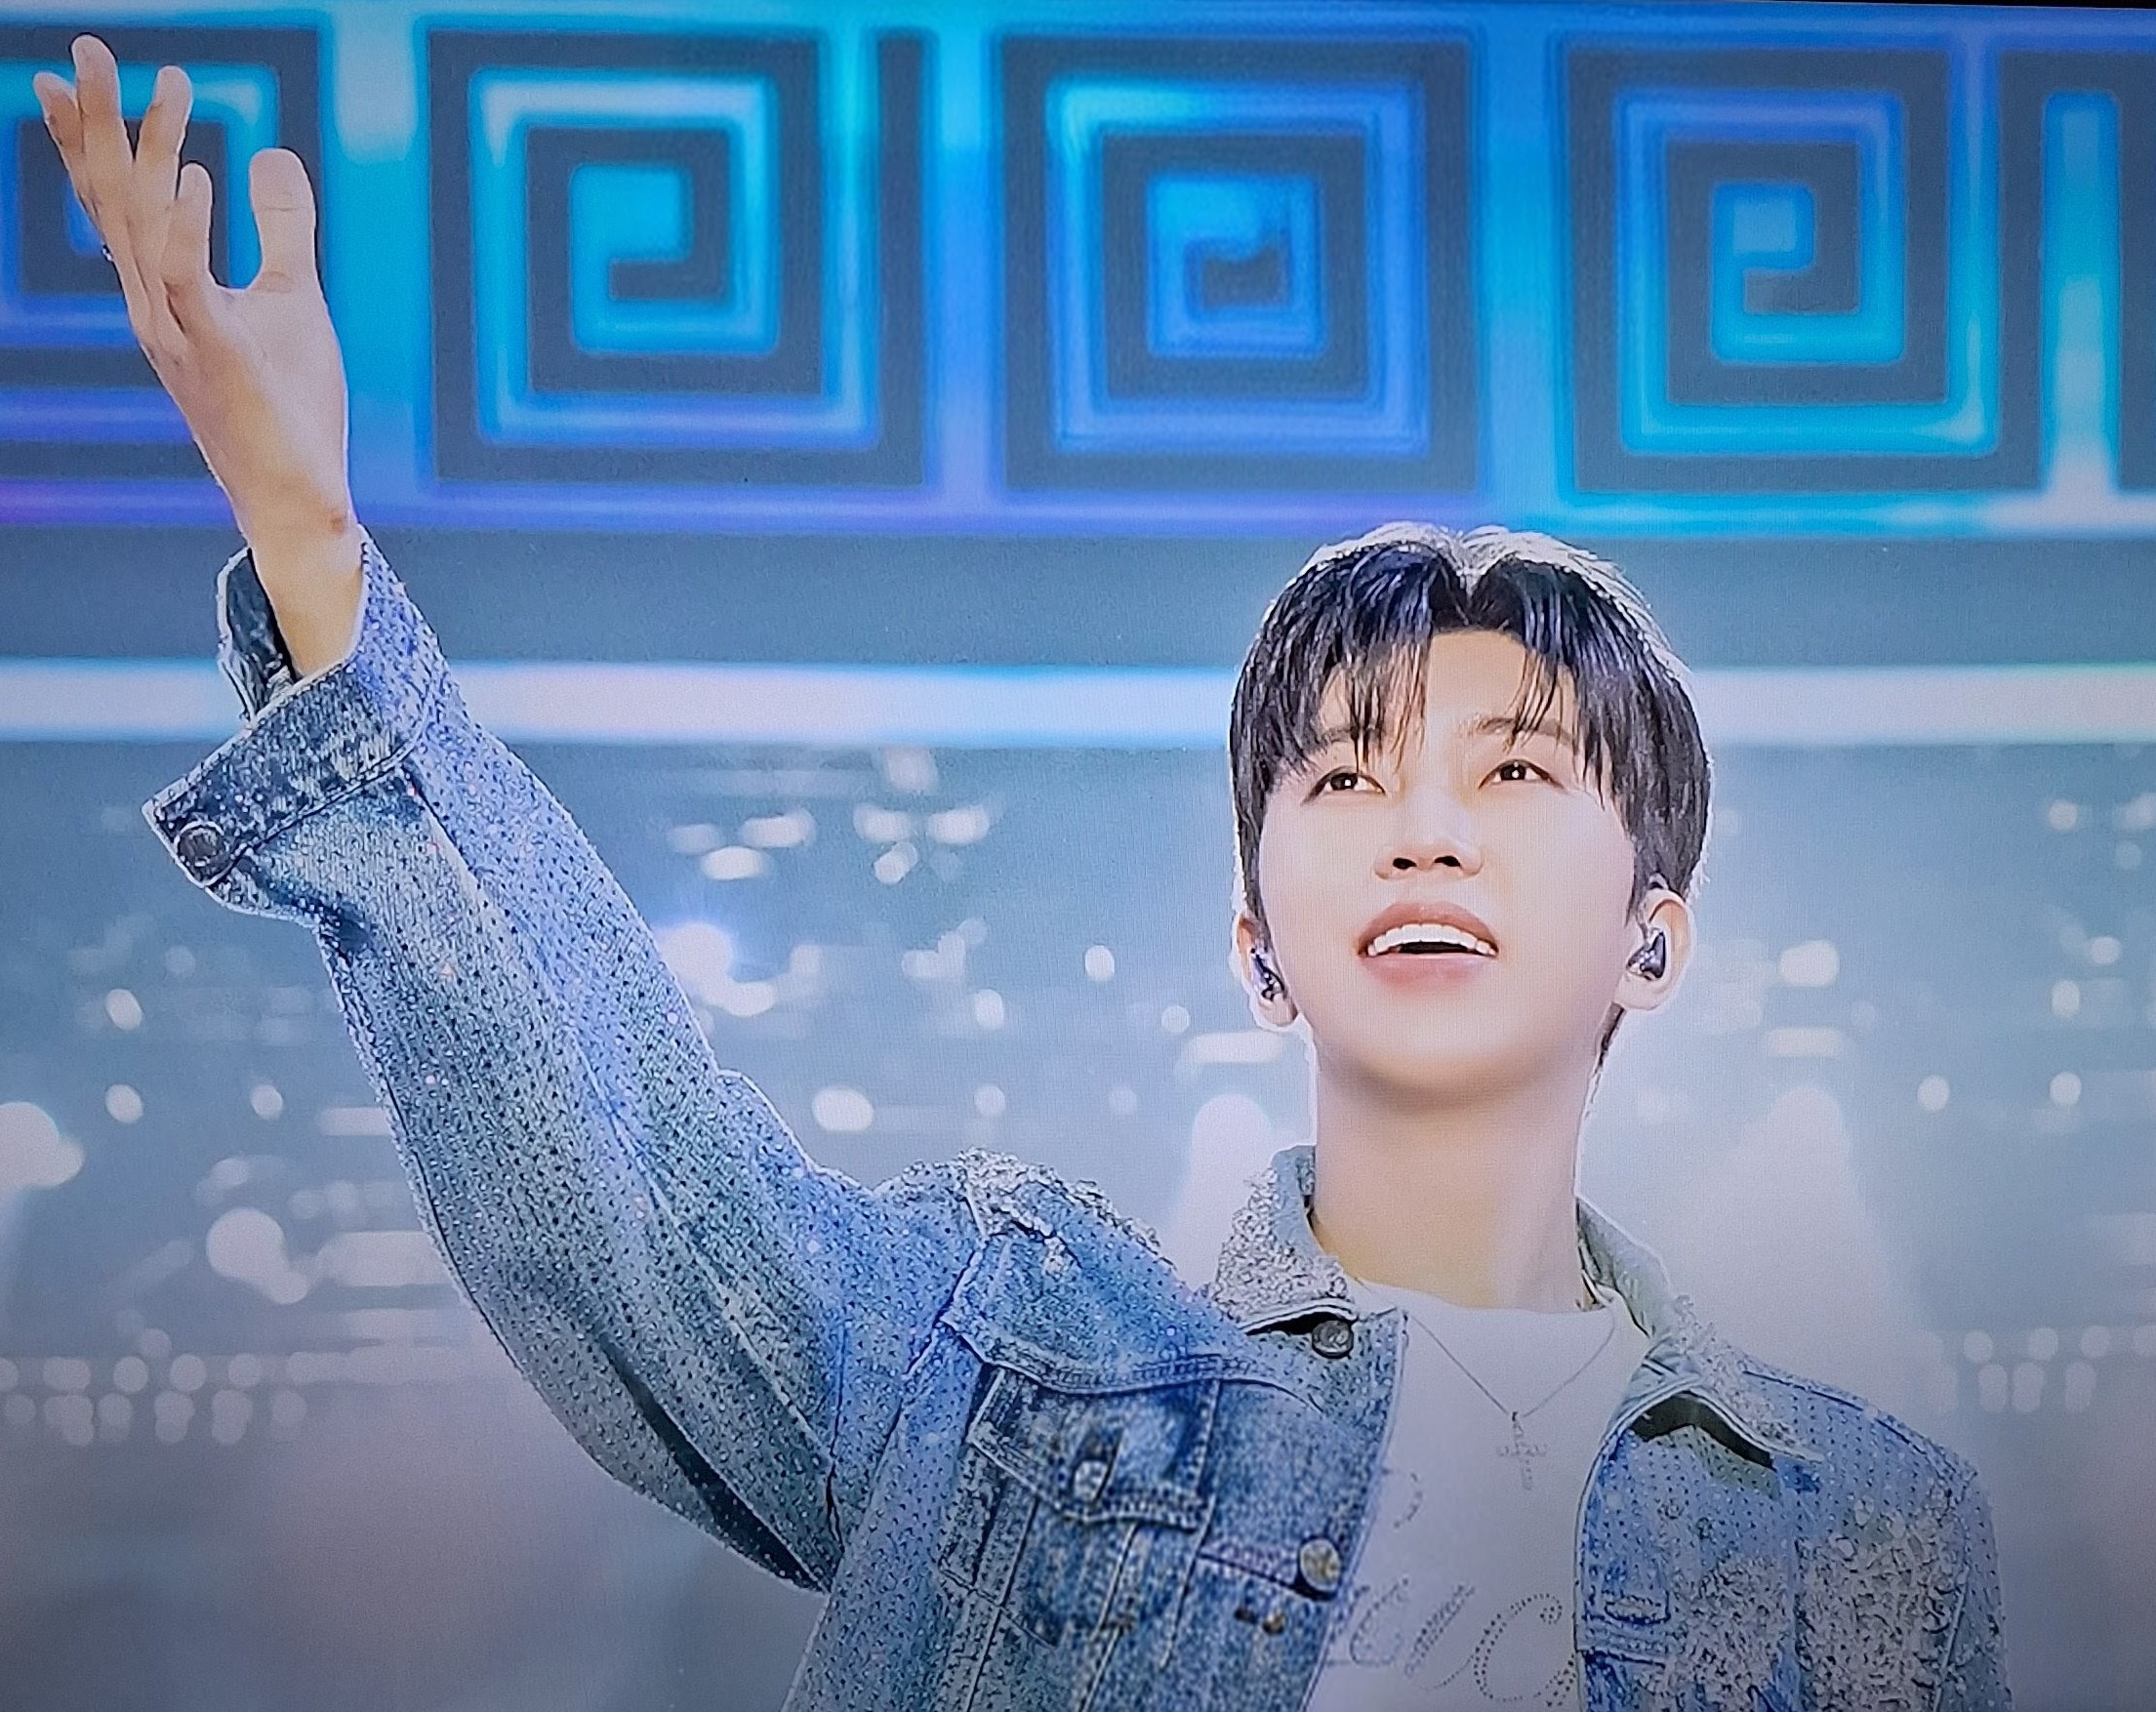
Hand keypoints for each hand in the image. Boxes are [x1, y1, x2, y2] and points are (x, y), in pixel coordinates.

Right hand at [36, 33, 363, 671]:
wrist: (296, 495)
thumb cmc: (290, 406)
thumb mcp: (294, 298)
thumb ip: (283, 227)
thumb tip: (273, 153)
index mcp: (164, 293)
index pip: (118, 203)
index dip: (93, 138)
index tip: (75, 77)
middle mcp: (154, 307)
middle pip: (114, 201)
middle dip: (100, 123)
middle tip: (88, 48)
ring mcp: (177, 333)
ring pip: (146, 228)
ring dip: (151, 153)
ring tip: (166, 88)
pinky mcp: (216, 355)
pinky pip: (190, 282)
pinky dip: (189, 227)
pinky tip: (198, 176)